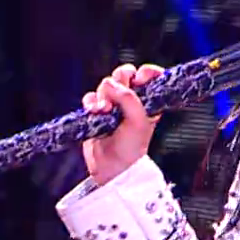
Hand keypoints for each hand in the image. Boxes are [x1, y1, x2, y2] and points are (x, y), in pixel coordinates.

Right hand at [80, 63, 164, 185]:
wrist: (112, 167)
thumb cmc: (131, 147)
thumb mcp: (139, 121)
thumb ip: (129, 98)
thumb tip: (112, 84)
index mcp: (148, 101)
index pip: (149, 76)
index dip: (145, 72)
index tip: (142, 77)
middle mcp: (131, 100)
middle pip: (124, 74)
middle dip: (121, 80)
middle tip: (121, 91)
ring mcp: (113, 105)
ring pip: (106, 84)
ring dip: (104, 94)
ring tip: (105, 110)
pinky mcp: (96, 112)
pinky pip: (91, 97)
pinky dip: (91, 102)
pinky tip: (95, 112)